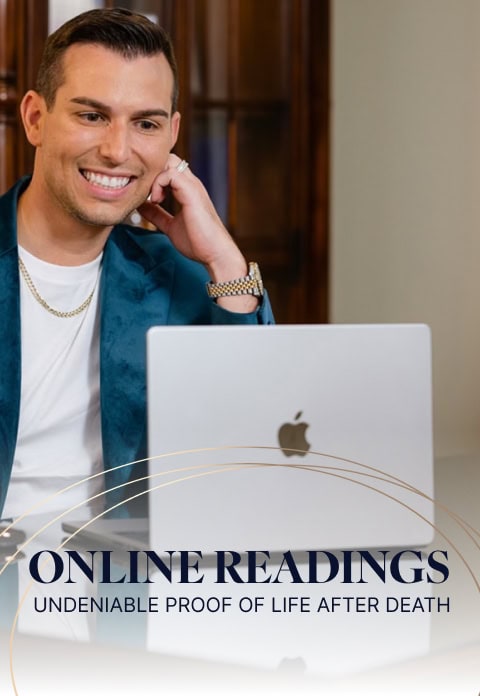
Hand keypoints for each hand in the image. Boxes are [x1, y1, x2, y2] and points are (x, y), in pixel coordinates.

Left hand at [137, 154, 258, 312]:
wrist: (215, 254)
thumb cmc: (198, 242)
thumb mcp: (170, 226)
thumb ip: (157, 214)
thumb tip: (141, 207)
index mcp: (187, 190)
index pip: (168, 166)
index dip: (153, 175)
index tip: (145, 195)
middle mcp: (191, 184)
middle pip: (168, 158)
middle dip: (152, 171)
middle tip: (145, 192)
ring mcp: (192, 186)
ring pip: (169, 161)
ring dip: (154, 176)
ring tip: (152, 198)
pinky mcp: (191, 192)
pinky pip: (170, 174)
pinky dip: (158, 184)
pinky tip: (156, 200)